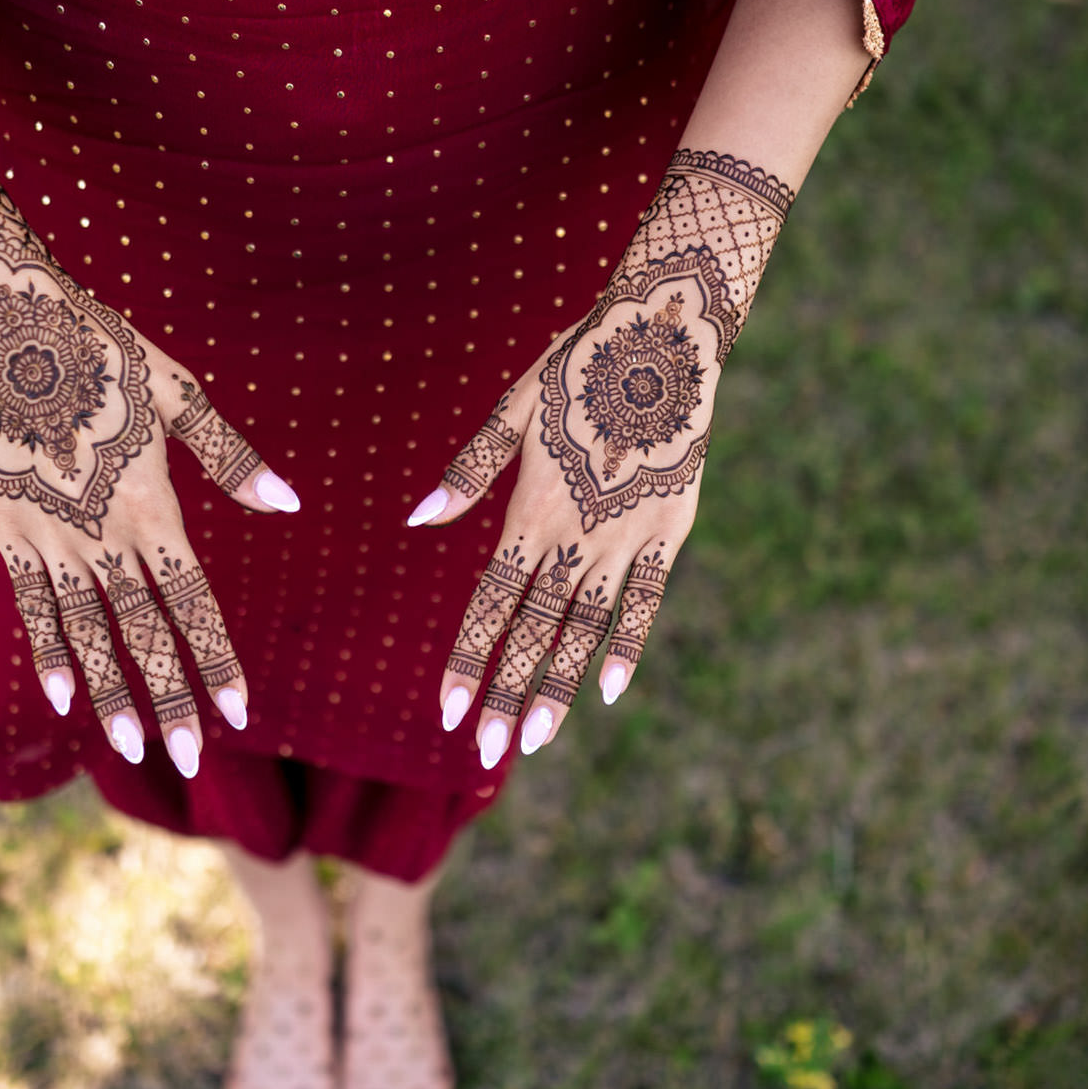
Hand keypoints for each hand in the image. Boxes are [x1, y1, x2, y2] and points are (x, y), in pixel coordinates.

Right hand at [0, 123, 301, 778]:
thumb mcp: (178, 390)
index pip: (192, 602)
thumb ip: (229, 455)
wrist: (5, 327)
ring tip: (130, 745)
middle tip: (195, 759)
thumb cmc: (103, 349)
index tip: (243, 712)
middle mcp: (99, 534)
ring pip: (86, 632)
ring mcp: (48, 537)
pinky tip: (63, 694)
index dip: (218, 661)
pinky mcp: (6, 528)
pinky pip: (31, 603)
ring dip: (111, 692)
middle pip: (143, 633)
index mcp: (150, 504)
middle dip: (171, 699)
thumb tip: (288, 503)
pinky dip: (49, 649)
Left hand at [406, 149, 795, 766]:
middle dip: (508, 696)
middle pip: (535, 631)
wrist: (663, 336)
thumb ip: (469, 472)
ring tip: (538, 739)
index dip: (469, 661)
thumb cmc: (575, 364)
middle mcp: (577, 535)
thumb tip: (417, 520)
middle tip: (487, 752)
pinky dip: (628, 645)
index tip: (449, 712)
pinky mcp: (670, 529)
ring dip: (560, 686)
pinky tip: (610, 691)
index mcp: (531, 509)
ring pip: (586, 628)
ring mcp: (627, 536)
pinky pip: (646, 600)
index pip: (491, 604)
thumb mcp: (512, 409)